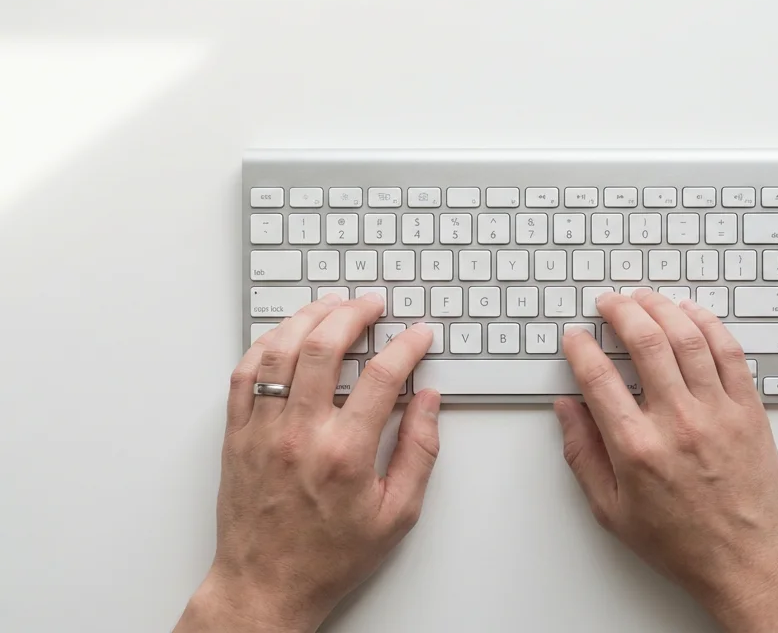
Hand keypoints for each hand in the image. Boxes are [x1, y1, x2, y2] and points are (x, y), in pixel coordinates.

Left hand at [175, 294, 441, 632]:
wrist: (266, 585)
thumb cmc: (329, 556)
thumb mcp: (397, 514)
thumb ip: (419, 452)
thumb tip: (430, 404)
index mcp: (345, 453)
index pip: (383, 376)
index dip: (407, 346)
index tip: (419, 334)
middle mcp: (300, 434)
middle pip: (326, 346)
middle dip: (355, 313)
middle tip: (373, 304)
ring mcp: (262, 431)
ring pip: (280, 350)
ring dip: (308, 318)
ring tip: (331, 305)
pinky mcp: (235, 436)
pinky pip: (243, 374)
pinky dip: (265, 344)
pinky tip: (285, 335)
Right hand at [555, 291, 777, 632]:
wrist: (746, 560)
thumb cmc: (681, 542)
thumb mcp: (612, 511)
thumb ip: (583, 455)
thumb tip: (566, 409)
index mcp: (636, 448)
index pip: (598, 377)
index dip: (580, 348)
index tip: (575, 337)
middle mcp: (677, 422)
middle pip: (645, 341)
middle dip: (621, 311)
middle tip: (608, 302)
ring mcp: (717, 411)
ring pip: (687, 337)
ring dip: (662, 307)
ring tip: (645, 298)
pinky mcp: (749, 410)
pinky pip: (729, 352)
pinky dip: (708, 324)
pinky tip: (692, 314)